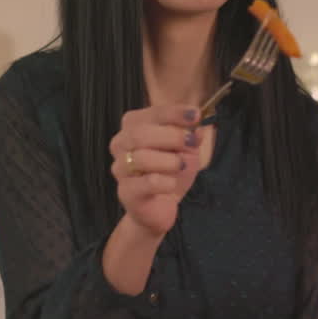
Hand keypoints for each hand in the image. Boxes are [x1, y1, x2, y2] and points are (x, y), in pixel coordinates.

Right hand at [108, 104, 203, 235]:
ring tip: (182, 165)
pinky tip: (172, 184)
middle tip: (191, 143)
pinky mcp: (126, 192)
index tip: (196, 114)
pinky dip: (165, 182)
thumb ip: (190, 135)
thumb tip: (196, 126)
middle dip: (171, 136)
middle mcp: (121, 145)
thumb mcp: (186, 149)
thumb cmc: (170, 172)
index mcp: (133, 127)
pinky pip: (146, 182)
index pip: (151, 114)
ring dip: (168, 160)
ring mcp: (120, 169)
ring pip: (141, 158)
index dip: (174, 113)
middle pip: (139, 133)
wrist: (160, 206)